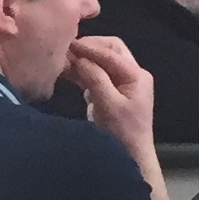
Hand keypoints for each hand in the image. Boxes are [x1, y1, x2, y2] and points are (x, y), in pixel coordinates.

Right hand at [64, 35, 156, 157]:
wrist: (129, 155)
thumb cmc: (122, 132)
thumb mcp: (109, 105)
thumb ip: (96, 79)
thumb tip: (81, 58)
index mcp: (136, 75)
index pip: (112, 53)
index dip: (90, 47)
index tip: (68, 44)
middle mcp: (132, 74)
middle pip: (110, 50)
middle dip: (89, 47)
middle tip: (66, 51)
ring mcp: (121, 82)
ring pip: (102, 61)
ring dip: (83, 59)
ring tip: (62, 61)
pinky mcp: (109, 92)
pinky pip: (95, 74)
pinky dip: (81, 71)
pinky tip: (65, 72)